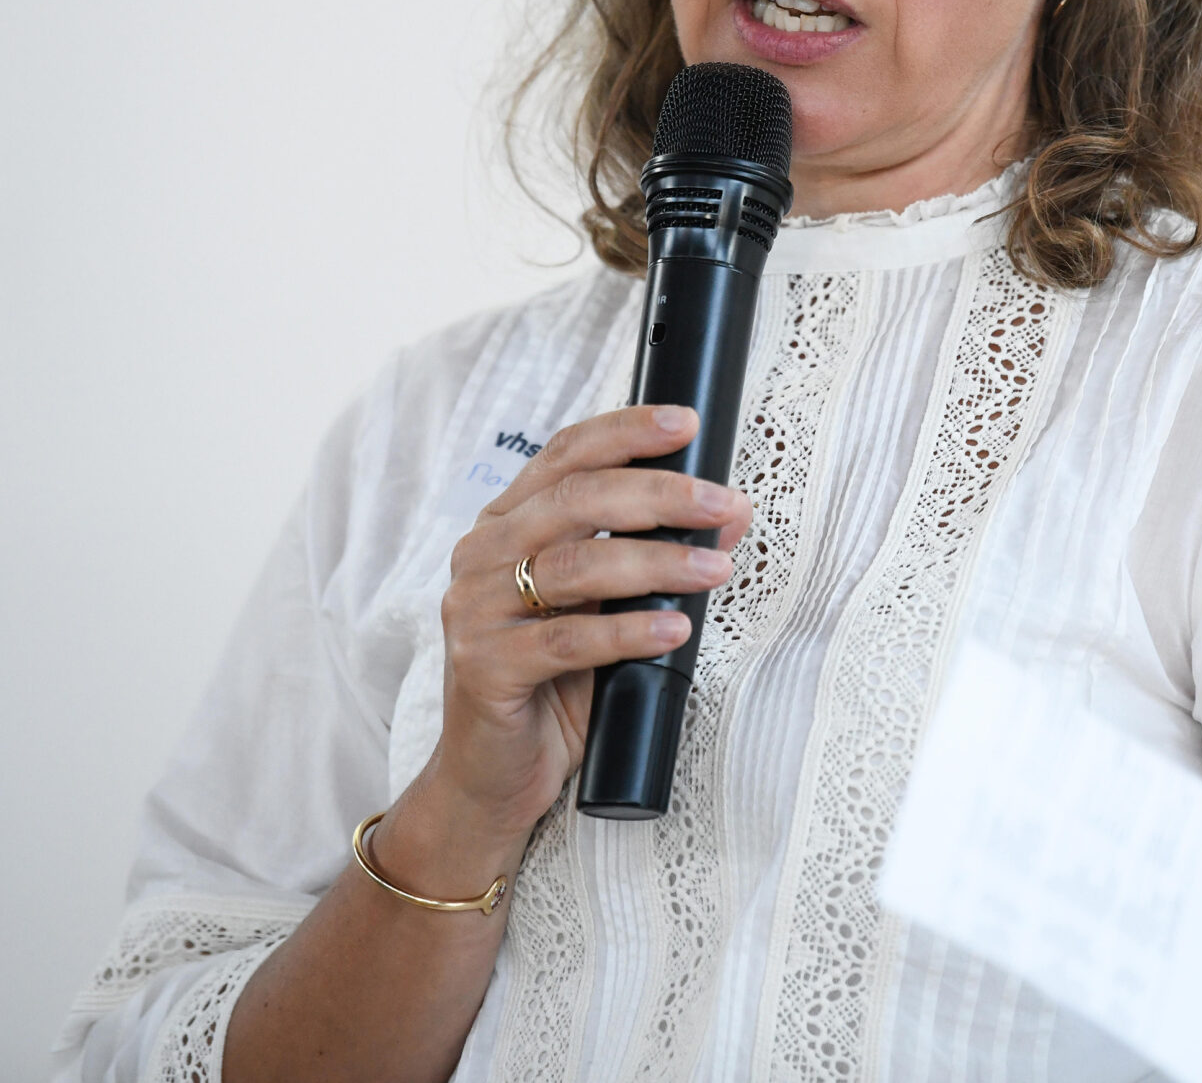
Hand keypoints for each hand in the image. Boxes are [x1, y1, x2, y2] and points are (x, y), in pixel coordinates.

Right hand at [416, 404, 754, 839]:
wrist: (492, 778)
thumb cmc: (554, 687)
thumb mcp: (606, 610)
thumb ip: (648, 560)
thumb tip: (727, 518)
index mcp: (506, 524)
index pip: (565, 455)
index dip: (626, 432)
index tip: (686, 424)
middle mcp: (481, 555)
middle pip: (575, 500)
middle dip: (659, 494)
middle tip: (721, 504)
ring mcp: (475, 611)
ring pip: (574, 566)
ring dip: (656, 564)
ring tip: (714, 571)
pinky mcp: (483, 667)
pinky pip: (565, 641)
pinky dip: (627, 631)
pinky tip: (673, 631)